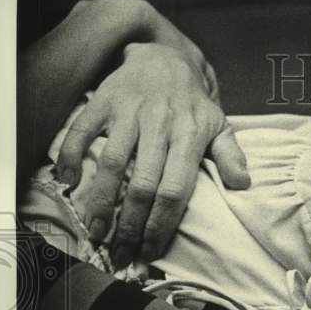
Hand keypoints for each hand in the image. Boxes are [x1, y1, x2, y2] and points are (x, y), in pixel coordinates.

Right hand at [55, 40, 248, 266]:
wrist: (164, 55)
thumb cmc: (192, 102)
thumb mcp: (219, 125)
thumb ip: (230, 156)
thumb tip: (243, 185)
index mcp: (189, 138)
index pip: (175, 191)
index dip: (161, 224)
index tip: (150, 251)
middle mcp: (159, 126)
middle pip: (143, 185)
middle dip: (130, 224)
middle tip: (121, 254)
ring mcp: (129, 113)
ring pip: (112, 163)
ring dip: (101, 201)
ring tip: (95, 231)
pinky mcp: (104, 101)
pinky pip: (81, 130)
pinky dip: (71, 155)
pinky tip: (67, 182)